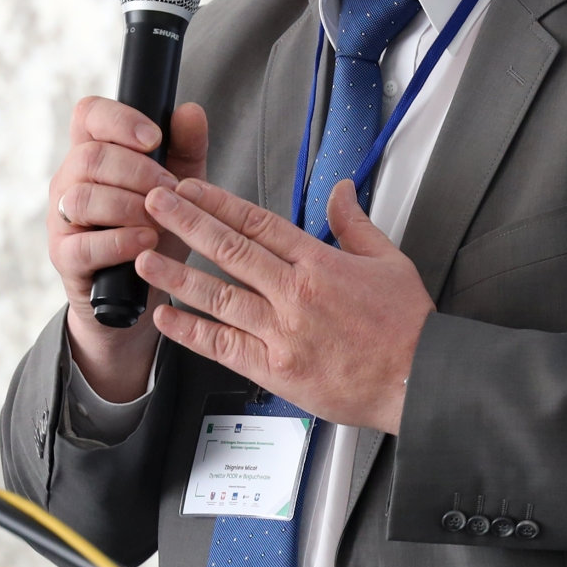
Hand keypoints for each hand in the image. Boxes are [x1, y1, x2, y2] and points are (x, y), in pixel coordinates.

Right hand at [48, 97, 208, 400]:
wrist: (145, 290)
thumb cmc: (159, 228)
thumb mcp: (180, 187)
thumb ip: (187, 148)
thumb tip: (190, 111)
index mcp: (95, 153)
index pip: (89, 114)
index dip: (119, 119)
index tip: (155, 138)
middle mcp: (71, 180)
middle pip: (90, 155)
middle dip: (138, 171)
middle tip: (170, 191)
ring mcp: (62, 219)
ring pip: (83, 197)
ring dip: (129, 206)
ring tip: (160, 220)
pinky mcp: (64, 257)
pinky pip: (84, 244)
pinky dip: (120, 241)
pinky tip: (147, 242)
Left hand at [135, 177, 433, 433]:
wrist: (420, 378)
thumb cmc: (407, 326)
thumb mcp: (388, 260)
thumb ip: (355, 223)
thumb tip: (340, 190)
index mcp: (320, 263)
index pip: (258, 222)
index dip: (218, 202)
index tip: (191, 188)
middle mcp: (296, 294)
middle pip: (230, 250)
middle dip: (187, 222)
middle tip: (156, 202)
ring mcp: (283, 332)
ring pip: (219, 296)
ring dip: (177, 274)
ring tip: (146, 255)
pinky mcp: (276, 369)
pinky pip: (224, 346)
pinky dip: (191, 331)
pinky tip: (167, 317)